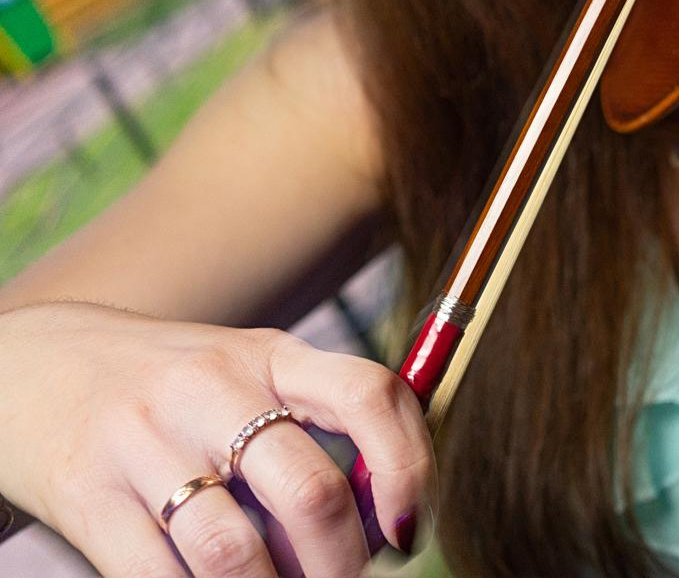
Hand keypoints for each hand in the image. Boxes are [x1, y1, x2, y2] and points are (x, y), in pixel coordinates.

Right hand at [0, 302, 427, 576]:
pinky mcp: (89, 498)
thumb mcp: (248, 371)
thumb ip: (317, 421)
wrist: (35, 365)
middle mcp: (211, 392)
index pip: (369, 395)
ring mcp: (145, 445)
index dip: (408, 467)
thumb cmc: (169, 384)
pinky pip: (159, 577)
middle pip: (310, 492)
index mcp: (269, 355)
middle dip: (342, 561)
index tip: (410, 528)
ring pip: (235, 552)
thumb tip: (386, 513)